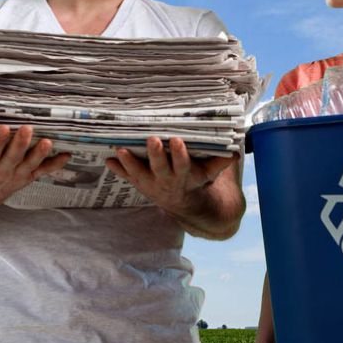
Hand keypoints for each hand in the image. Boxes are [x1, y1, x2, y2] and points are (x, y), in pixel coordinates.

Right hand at [0, 125, 70, 213]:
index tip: (3, 128)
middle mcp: (2, 172)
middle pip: (13, 157)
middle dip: (20, 144)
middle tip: (27, 128)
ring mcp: (16, 176)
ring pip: (30, 164)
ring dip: (40, 153)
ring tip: (48, 141)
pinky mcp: (27, 177)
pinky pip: (43, 172)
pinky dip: (55, 165)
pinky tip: (68, 155)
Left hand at [105, 137, 235, 216]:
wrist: (182, 202)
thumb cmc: (196, 178)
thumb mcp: (210, 173)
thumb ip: (221, 162)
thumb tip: (235, 149)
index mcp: (185, 176)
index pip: (183, 165)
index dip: (180, 154)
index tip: (178, 141)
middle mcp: (166, 180)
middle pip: (160, 168)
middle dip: (156, 155)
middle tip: (152, 139)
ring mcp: (150, 182)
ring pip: (139, 173)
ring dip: (129, 162)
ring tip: (120, 149)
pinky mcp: (139, 182)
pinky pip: (126, 176)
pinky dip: (117, 168)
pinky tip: (107, 159)